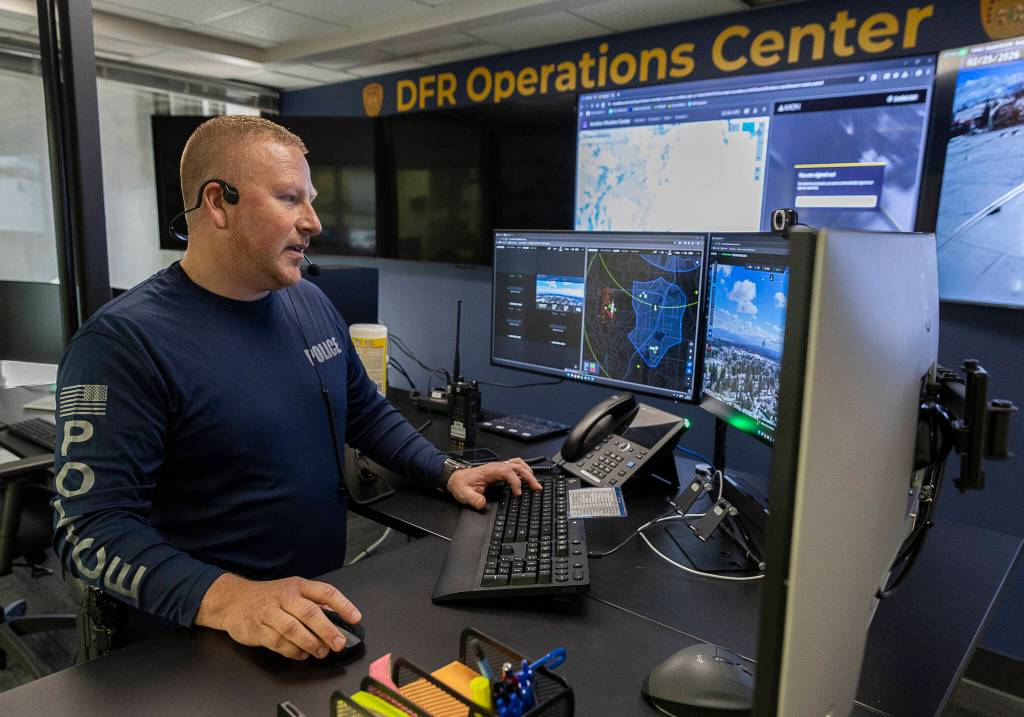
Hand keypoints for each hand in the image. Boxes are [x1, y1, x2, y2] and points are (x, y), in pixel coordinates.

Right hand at [195, 573, 360, 659]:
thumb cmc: (268, 597)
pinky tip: (301, 654)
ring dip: (310, 643)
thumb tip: (339, 619)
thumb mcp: (292, 592)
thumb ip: (313, 603)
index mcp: (298, 586)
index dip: (343, 605)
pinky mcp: (257, 628)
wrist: (233, 600)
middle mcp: (284, 597)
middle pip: (310, 612)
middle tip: (339, 643)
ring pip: (293, 629)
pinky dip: (292, 651)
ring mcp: (269, 612)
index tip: (355, 618)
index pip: (325, 592)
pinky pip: (277, 642)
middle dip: (327, 630)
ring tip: (321, 652)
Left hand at [447, 458, 542, 508]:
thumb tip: (482, 503)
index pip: (507, 471)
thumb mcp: (464, 494)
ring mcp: (499, 467)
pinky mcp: (500, 470)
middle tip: (537, 488)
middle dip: (528, 476)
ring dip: (529, 472)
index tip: (518, 493)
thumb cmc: (461, 484)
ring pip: (518, 464)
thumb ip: (473, 499)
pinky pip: (516, 465)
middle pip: (517, 466)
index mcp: (489, 471)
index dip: (515, 481)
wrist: (456, 478)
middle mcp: (496, 466)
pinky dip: (525, 470)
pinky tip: (528, 477)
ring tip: (536, 483)